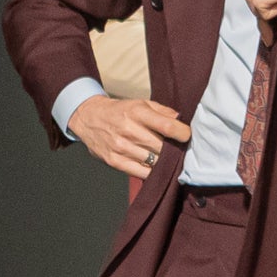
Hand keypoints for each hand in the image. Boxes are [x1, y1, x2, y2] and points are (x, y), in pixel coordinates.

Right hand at [67, 93, 190, 179]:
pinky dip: (151, 172)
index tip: (187, 137)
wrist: (89, 118)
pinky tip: (154, 166)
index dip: (183, 134)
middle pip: (162, 147)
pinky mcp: (115, 161)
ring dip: (163, 161)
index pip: (167, 126)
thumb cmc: (120, 111)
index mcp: (137, 112)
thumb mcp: (141, 103)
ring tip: (166, 157)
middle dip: (174, 149)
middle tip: (178, 149)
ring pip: (154, 161)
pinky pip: (142, 172)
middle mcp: (129, 130)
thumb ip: (163, 111)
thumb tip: (181, 121)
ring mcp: (121, 147)